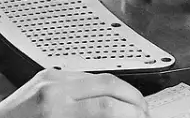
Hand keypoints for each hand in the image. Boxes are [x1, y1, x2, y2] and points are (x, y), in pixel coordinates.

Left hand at [0, 69, 148, 117]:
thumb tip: (117, 117)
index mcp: (55, 108)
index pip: (108, 106)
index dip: (132, 112)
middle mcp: (52, 87)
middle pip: (109, 83)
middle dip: (133, 98)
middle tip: (144, 112)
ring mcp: (48, 77)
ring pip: (97, 76)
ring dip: (119, 90)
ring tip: (129, 107)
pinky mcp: (45, 75)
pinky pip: (81, 76)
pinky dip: (99, 87)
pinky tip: (106, 99)